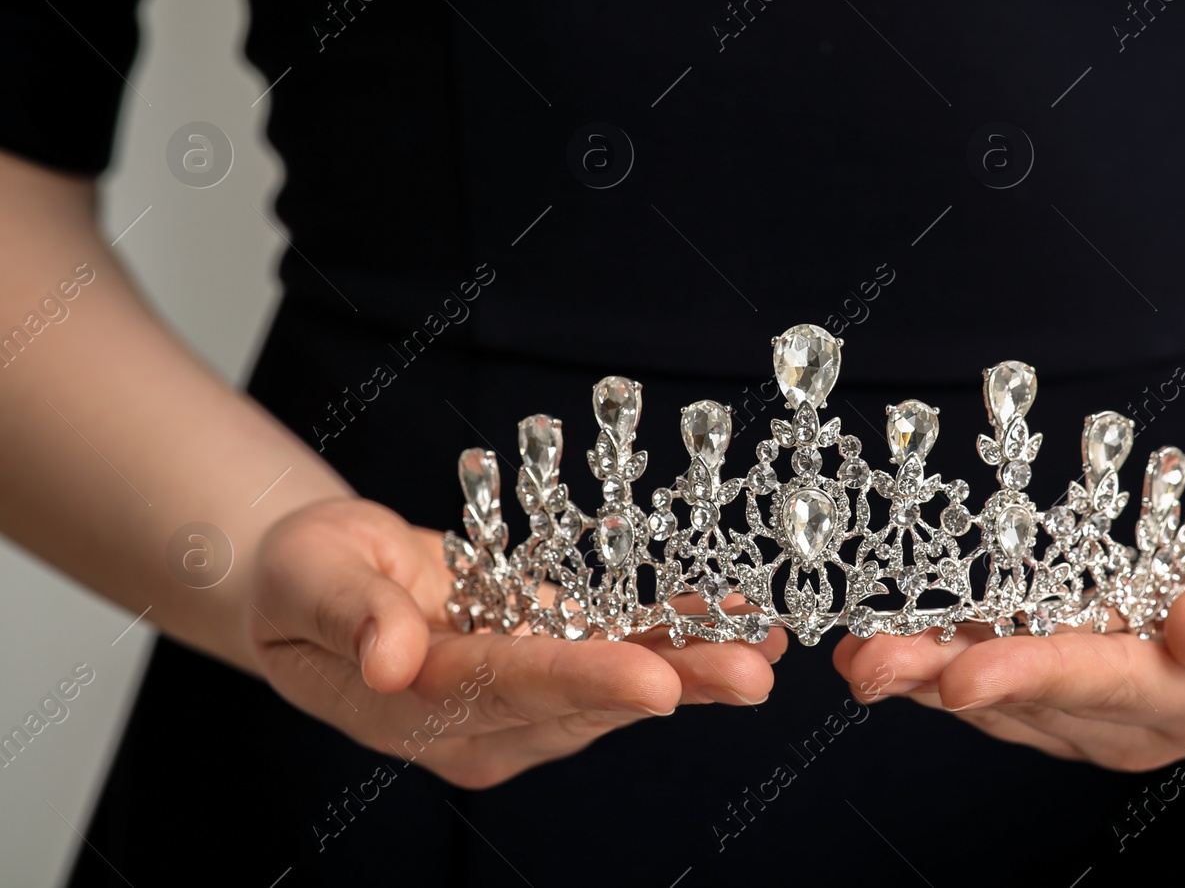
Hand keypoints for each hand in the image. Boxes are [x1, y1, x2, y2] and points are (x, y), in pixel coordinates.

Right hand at [250, 498, 784, 787]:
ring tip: (767, 645)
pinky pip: (619, 651)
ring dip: (695, 663)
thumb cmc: (302, 579)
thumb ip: (352, 617)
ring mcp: (524, 699)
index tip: (654, 680)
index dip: (583, 682)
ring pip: (616, 682)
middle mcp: (485, 720)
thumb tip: (391, 660)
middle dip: (673, 681)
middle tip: (750, 673)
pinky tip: (740, 621)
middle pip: (585, 700)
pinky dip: (679, 636)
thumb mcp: (308, 582)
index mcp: (422, 705)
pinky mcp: (550, 662)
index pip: (510, 693)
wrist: (319, 582)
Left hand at [832, 502, 1184, 770]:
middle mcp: (1138, 714)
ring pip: (1004, 695)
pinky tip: (898, 640)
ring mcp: (1105, 704)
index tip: (961, 671)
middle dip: (940, 681)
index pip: (1099, 686)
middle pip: (1028, 699)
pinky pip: (1009, 674)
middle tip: (864, 661)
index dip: (1027, 677)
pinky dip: (950, 658)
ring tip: (854, 652)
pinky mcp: (1084, 681)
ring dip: (926, 675)